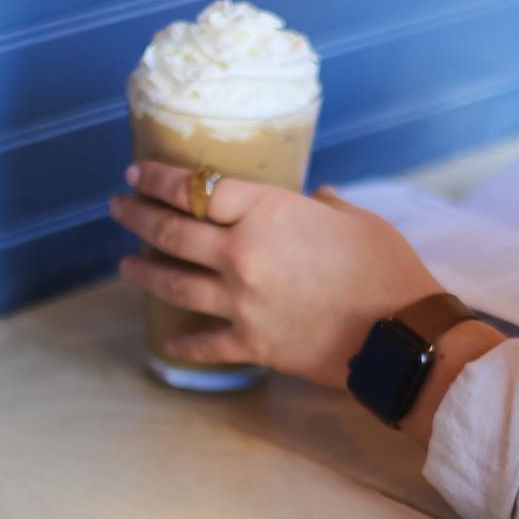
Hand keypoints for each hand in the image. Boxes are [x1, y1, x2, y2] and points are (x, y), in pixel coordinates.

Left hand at [109, 164, 443, 391]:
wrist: (400, 334)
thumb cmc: (386, 267)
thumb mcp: (355, 220)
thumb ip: (322, 206)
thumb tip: (316, 200)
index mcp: (268, 213)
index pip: (197, 189)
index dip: (160, 178)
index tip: (138, 172)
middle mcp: (242, 254)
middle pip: (173, 232)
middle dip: (138, 216)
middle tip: (118, 207)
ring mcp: (241, 302)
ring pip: (174, 284)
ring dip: (145, 272)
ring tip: (125, 266)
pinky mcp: (252, 343)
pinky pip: (205, 344)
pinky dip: (184, 345)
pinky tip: (168, 344)